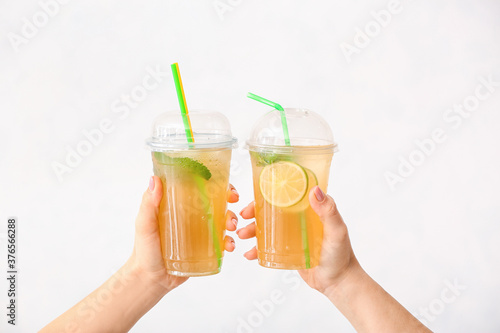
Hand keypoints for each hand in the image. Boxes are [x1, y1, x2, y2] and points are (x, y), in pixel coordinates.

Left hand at [128, 176, 239, 293]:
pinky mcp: (205, 247)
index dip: (213, 180)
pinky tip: (229, 245)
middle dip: (229, 198)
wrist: (151, 280)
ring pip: (222, 219)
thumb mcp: (144, 224)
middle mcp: (191, 214)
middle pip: (215, 199)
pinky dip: (230, 241)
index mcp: (177, 203)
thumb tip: (154, 180)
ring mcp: (200, 230)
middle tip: (233, 201)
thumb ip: (148, 204)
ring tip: (231, 227)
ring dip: (232, 219)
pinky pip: (222, 240)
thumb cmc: (144, 250)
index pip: (197, 185)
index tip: (222, 182)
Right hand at [237, 186, 357, 294]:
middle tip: (243, 218)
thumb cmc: (341, 255)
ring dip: (252, 229)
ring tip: (241, 236)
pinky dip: (256, 248)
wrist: (338, 282)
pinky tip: (249, 253)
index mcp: (311, 209)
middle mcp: (300, 218)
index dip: (268, 194)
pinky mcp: (287, 249)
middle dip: (254, 212)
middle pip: (272, 210)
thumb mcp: (336, 231)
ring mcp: (292, 233)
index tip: (255, 199)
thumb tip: (315, 190)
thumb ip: (329, 211)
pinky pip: (268, 245)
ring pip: (267, 227)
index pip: (286, 195)